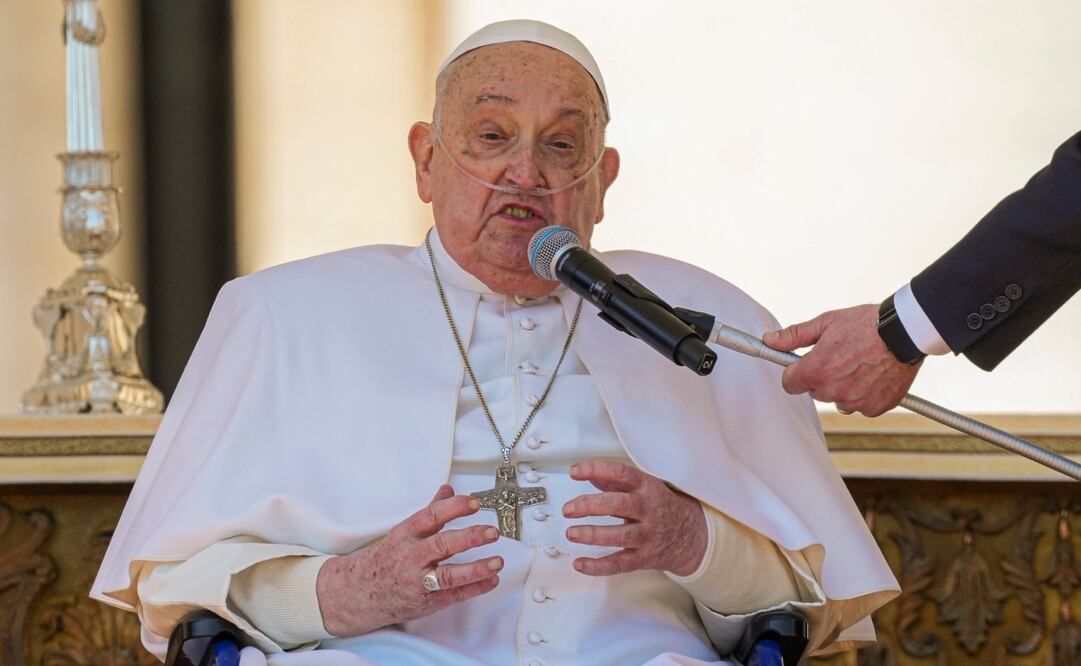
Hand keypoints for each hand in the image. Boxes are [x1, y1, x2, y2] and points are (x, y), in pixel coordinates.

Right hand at [316, 484, 502, 636]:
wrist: (360, 592)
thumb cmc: (387, 559)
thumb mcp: (405, 531)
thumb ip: (430, 511)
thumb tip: (448, 489)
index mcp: (406, 535)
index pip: (431, 516)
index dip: (454, 508)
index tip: (474, 503)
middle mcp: (412, 557)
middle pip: (442, 545)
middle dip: (470, 538)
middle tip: (491, 532)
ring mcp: (418, 581)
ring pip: (449, 576)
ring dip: (476, 569)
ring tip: (496, 561)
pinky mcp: (426, 601)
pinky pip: (454, 596)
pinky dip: (475, 588)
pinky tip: (491, 580)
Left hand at [562, 459, 706, 576]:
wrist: (693, 536)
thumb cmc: (661, 506)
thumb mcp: (644, 487)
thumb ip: (615, 481)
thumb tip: (589, 475)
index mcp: (647, 487)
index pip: (621, 473)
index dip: (596, 470)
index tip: (574, 471)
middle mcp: (648, 509)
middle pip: (617, 505)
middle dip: (589, 505)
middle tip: (568, 509)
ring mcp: (648, 535)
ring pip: (618, 536)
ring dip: (592, 534)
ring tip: (571, 533)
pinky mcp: (644, 557)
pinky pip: (619, 564)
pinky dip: (598, 566)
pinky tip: (579, 564)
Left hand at [762, 304, 920, 415]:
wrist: (904, 331)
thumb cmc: (866, 324)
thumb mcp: (825, 323)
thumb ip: (794, 336)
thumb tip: (770, 341)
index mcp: (816, 370)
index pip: (789, 384)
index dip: (796, 373)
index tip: (804, 365)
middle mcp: (834, 390)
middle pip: (815, 391)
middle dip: (822, 377)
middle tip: (840, 358)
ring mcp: (855, 401)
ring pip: (838, 399)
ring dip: (844, 387)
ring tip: (859, 364)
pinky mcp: (875, 408)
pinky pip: (861, 406)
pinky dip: (865, 394)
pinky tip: (873, 375)